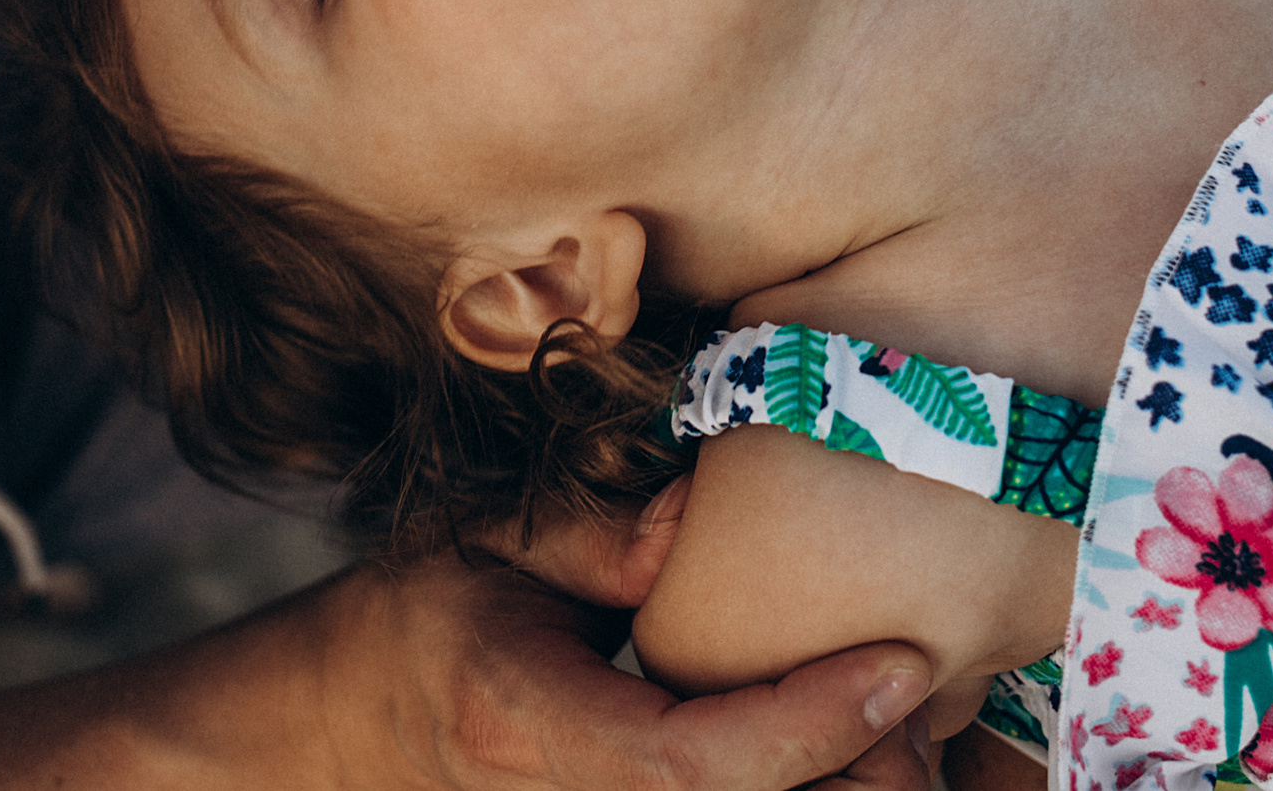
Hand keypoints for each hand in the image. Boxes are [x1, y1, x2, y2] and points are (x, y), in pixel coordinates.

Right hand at [325, 494, 933, 790]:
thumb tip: (707, 508)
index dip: (808, 724)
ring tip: (894, 706)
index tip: (898, 662)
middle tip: (915, 680)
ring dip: (850, 785)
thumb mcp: (495, 539)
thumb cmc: (425, 614)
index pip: (691, 766)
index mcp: (530, 724)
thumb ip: (603, 533)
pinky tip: (856, 739)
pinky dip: (817, 784)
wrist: (357, 721)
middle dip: (860, 774)